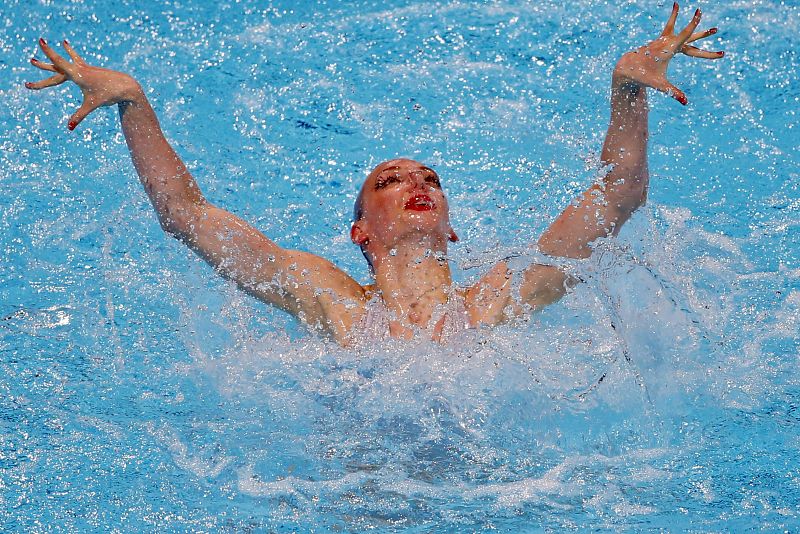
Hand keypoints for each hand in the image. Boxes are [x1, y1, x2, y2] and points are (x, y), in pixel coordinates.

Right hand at [26, 38, 141, 129]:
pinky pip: (76, 60)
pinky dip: (70, 53)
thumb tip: (69, 128)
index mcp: (78, 74)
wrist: (125, 86)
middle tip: (33, 55)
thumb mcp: (92, 105)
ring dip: (56, 56)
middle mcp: (80, 69)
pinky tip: (66, 44)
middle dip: (45, 61)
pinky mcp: (90, 70)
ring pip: (67, 62)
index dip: (49, 51)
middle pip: (58, 64)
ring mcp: (85, 68)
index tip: (42, 40)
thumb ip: (78, 116)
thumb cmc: (108, 95)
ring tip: (55, 47)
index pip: (59, 62)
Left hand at [613, 3, 723, 104]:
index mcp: (667, 49)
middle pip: (688, 36)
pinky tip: (679, 14)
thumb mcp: (659, 85)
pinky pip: (671, 29)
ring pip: (682, 33)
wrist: (627, 68)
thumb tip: (686, 103)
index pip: (684, 35)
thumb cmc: (643, 76)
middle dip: (702, 33)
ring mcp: (663, 41)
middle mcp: (666, 42)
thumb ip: (673, 92)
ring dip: (694, 27)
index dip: (692, 23)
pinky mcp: (661, 42)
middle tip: (715, 28)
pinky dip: (675, 20)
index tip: (698, 13)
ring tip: (706, 20)